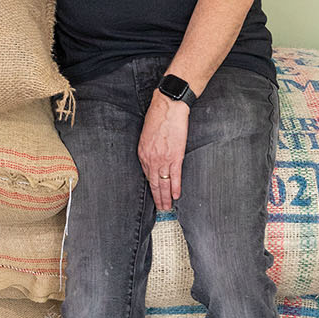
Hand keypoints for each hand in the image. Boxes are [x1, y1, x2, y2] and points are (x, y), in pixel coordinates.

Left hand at [138, 90, 189, 212]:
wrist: (168, 107)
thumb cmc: (157, 117)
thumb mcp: (146, 135)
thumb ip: (148, 149)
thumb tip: (153, 159)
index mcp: (143, 153)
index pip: (147, 176)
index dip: (151, 188)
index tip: (154, 196)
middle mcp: (151, 159)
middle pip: (154, 183)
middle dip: (157, 198)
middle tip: (160, 209)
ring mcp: (163, 159)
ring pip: (164, 183)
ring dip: (165, 197)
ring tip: (167, 207)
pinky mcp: (176, 157)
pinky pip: (175, 177)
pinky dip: (175, 188)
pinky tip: (176, 196)